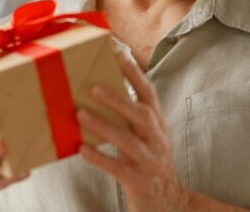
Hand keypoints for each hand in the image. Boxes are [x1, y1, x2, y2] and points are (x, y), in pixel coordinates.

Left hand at [77, 51, 190, 211]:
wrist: (169, 201)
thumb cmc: (150, 160)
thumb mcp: (147, 134)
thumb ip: (130, 114)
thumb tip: (100, 86)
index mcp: (157, 123)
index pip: (149, 93)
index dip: (134, 73)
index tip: (118, 52)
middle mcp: (156, 139)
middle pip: (141, 114)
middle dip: (118, 99)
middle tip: (93, 87)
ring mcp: (149, 161)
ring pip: (128, 141)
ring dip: (103, 126)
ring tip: (80, 114)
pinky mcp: (139, 181)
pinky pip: (118, 168)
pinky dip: (100, 157)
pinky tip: (82, 148)